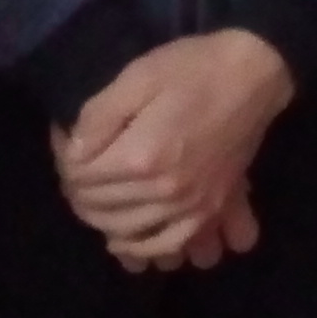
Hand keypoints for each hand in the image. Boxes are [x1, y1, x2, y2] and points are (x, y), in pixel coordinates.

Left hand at [52, 31, 293, 262]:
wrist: (253, 74)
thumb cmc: (192, 68)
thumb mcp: (136, 76)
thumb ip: (98, 117)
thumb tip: (72, 151)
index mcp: (140, 157)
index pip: (80, 177)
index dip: (64, 158)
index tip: (66, 139)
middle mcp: (162, 192)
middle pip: (98, 208)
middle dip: (77, 189)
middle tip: (77, 164)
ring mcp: (189, 207)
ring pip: (126, 233)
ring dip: (102, 219)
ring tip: (96, 197)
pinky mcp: (208, 210)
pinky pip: (168, 246)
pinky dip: (143, 248)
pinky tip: (128, 237)